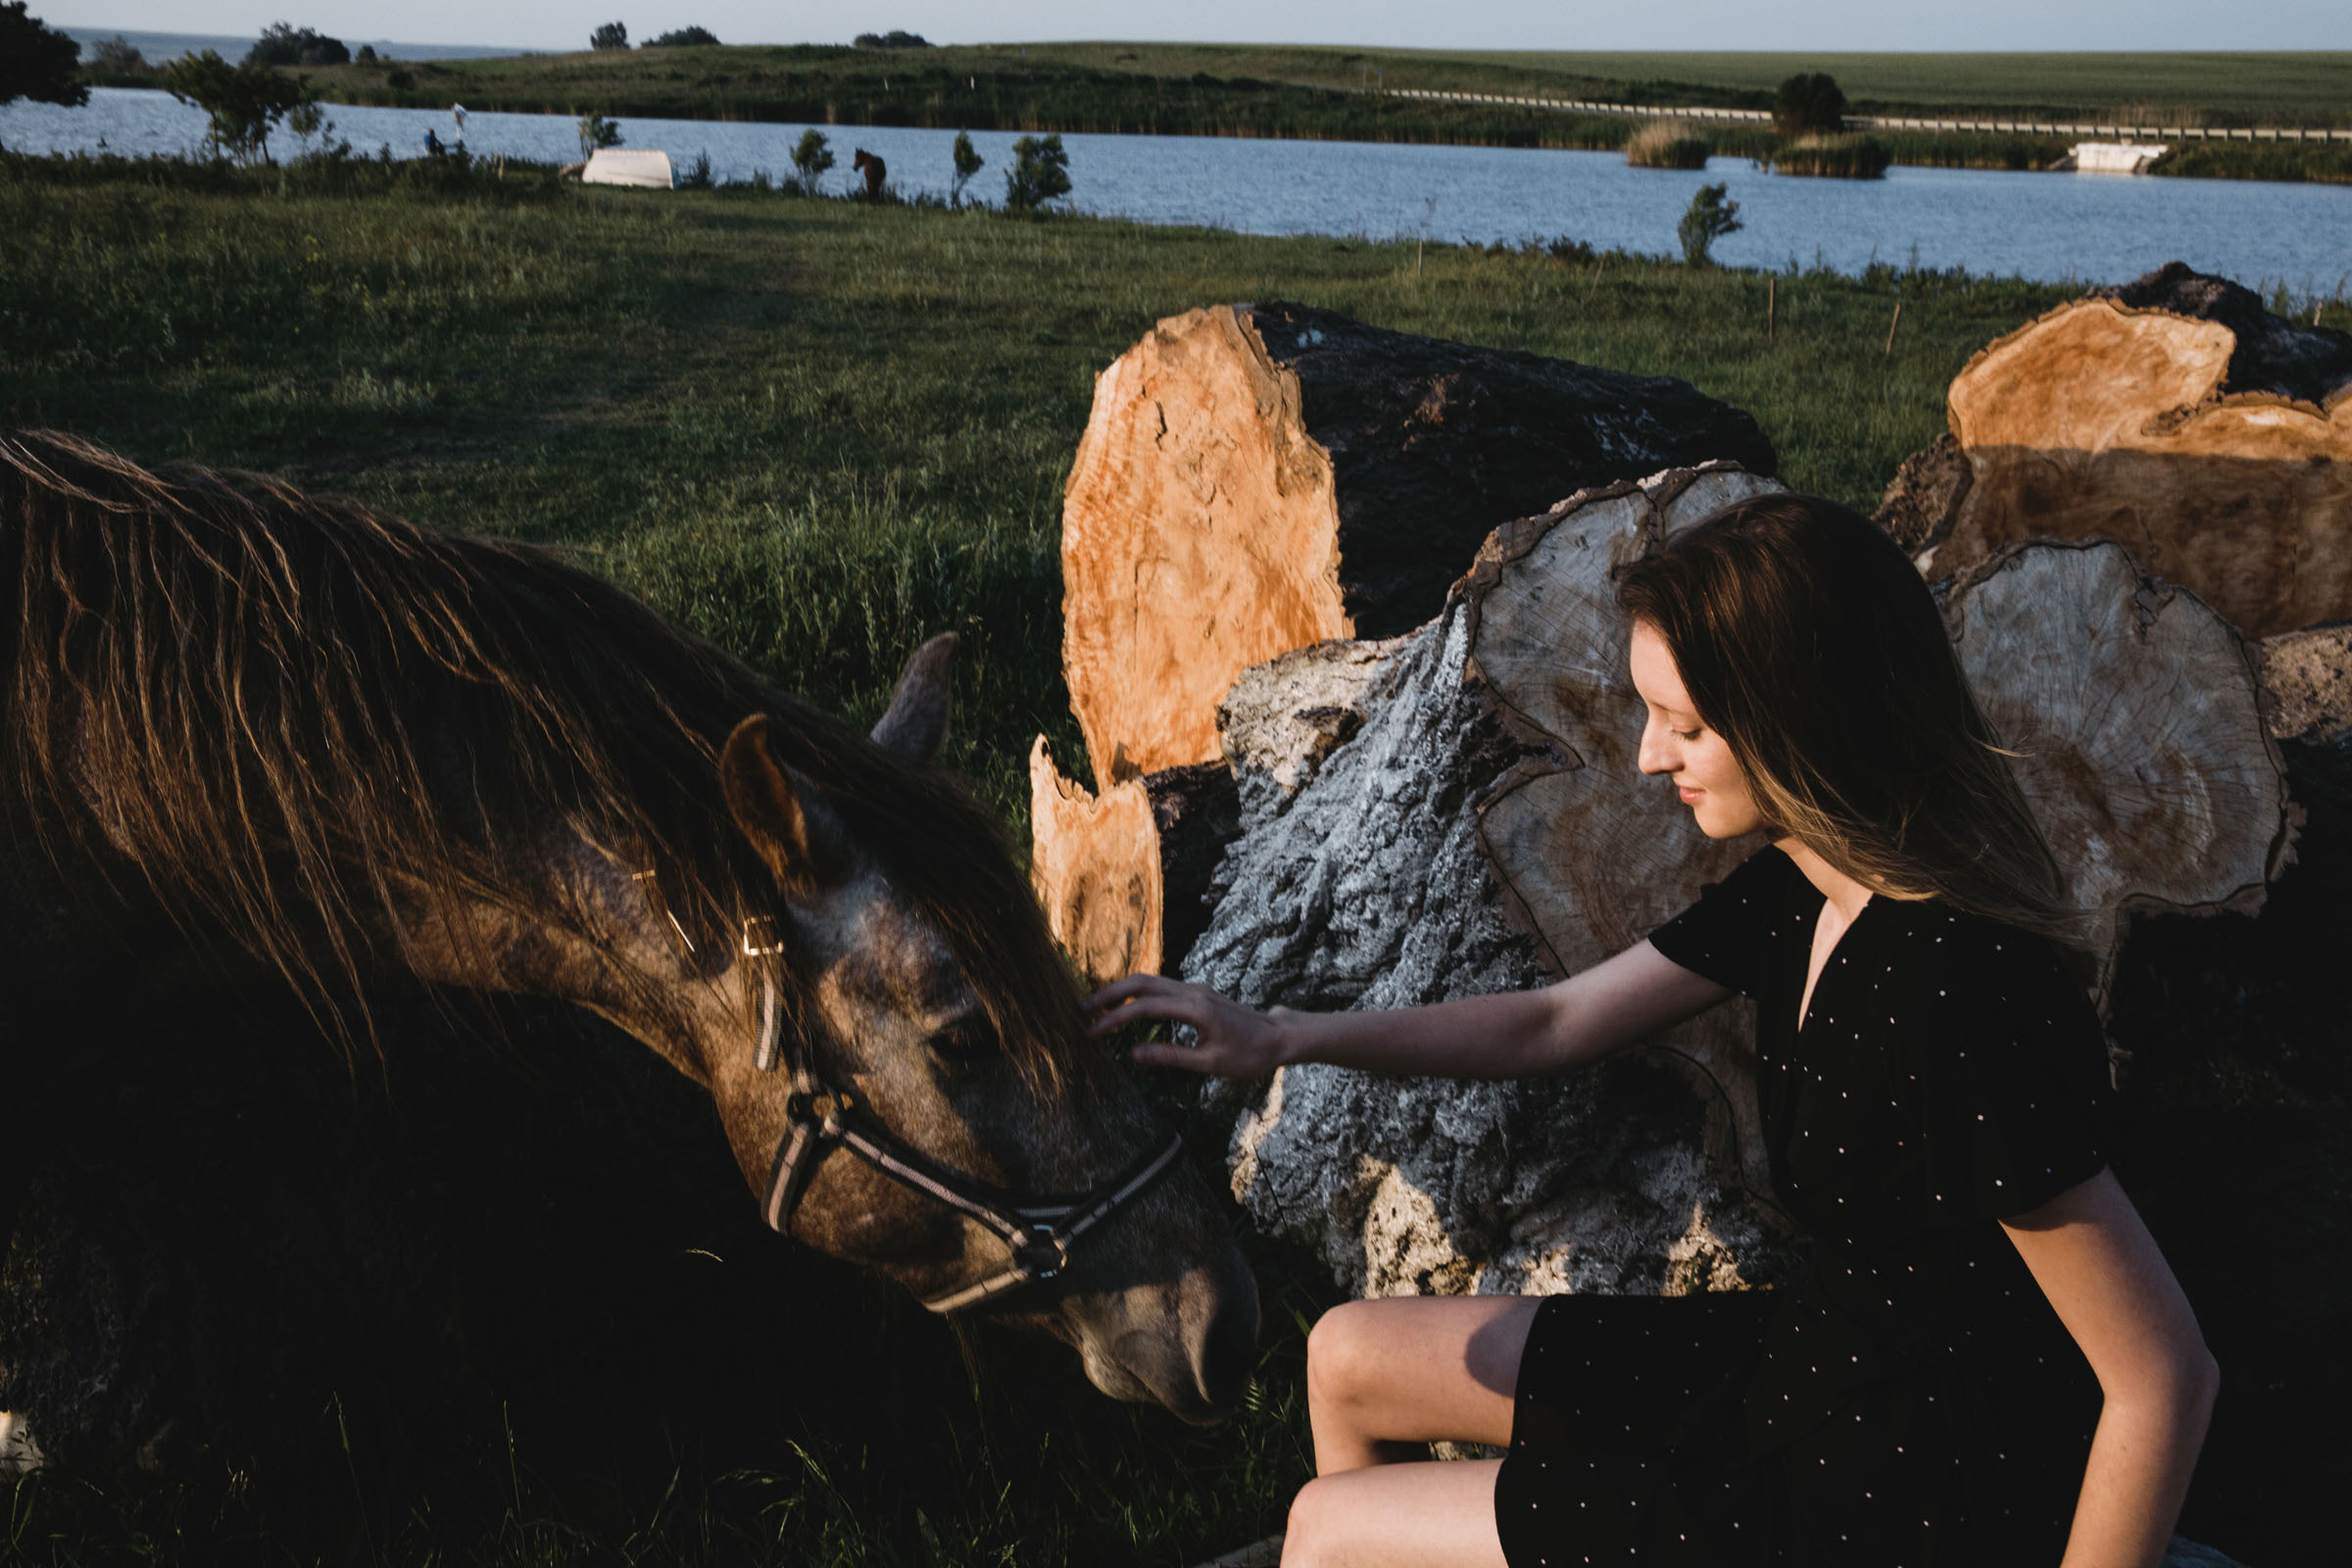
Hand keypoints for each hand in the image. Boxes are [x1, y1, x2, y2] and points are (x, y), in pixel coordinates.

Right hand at [1083, 973, 1292, 1076]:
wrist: (1278, 1037)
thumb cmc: (1249, 1055)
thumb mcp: (1210, 1063)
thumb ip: (1170, 1057)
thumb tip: (1133, 1054)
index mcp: (1195, 1009)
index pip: (1144, 1008)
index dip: (1114, 1019)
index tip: (1092, 1032)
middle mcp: (1193, 991)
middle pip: (1141, 983)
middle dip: (1109, 994)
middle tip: (1082, 1009)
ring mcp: (1195, 988)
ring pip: (1150, 981)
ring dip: (1121, 991)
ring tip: (1097, 1005)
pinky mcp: (1197, 992)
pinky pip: (1161, 986)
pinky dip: (1137, 992)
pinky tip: (1126, 1005)